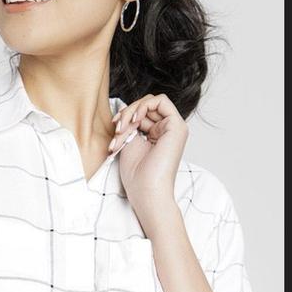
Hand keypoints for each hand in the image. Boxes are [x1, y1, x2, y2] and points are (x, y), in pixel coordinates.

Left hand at [109, 93, 187, 221]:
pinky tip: (134, 121)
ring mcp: (174, 127)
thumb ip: (129, 124)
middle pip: (146, 105)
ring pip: (150, 101)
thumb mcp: (129, 142)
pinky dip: (142, 107)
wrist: (146, 190)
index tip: (114, 127)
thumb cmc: (136, 174)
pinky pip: (161, 101)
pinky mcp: (177, 126)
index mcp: (157, 134)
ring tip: (121, 130)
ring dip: (130, 113)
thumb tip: (124, 106)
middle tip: (116, 130)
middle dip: (126, 114)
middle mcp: (167, 129)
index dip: (126, 115)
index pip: (142, 112)